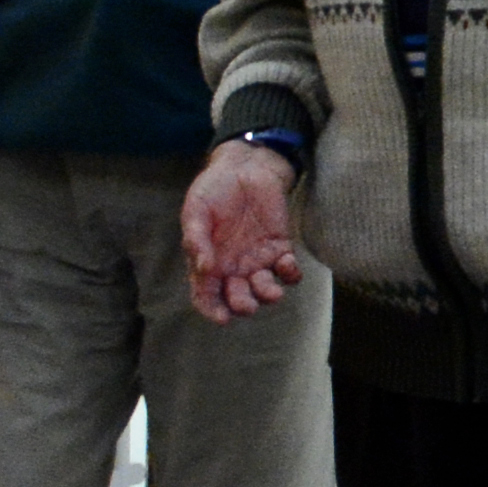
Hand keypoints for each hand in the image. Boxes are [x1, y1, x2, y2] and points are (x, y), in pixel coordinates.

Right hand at [181, 147, 303, 323]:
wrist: (244, 168)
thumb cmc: (214, 190)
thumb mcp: (197, 211)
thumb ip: (197, 239)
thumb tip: (204, 270)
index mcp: (208, 263)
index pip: (207, 296)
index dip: (213, 311)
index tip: (222, 318)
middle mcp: (233, 268)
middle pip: (238, 299)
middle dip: (243, 306)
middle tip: (247, 304)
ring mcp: (258, 260)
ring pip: (266, 290)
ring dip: (268, 296)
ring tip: (270, 289)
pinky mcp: (281, 248)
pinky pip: (288, 271)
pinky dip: (291, 274)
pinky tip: (287, 264)